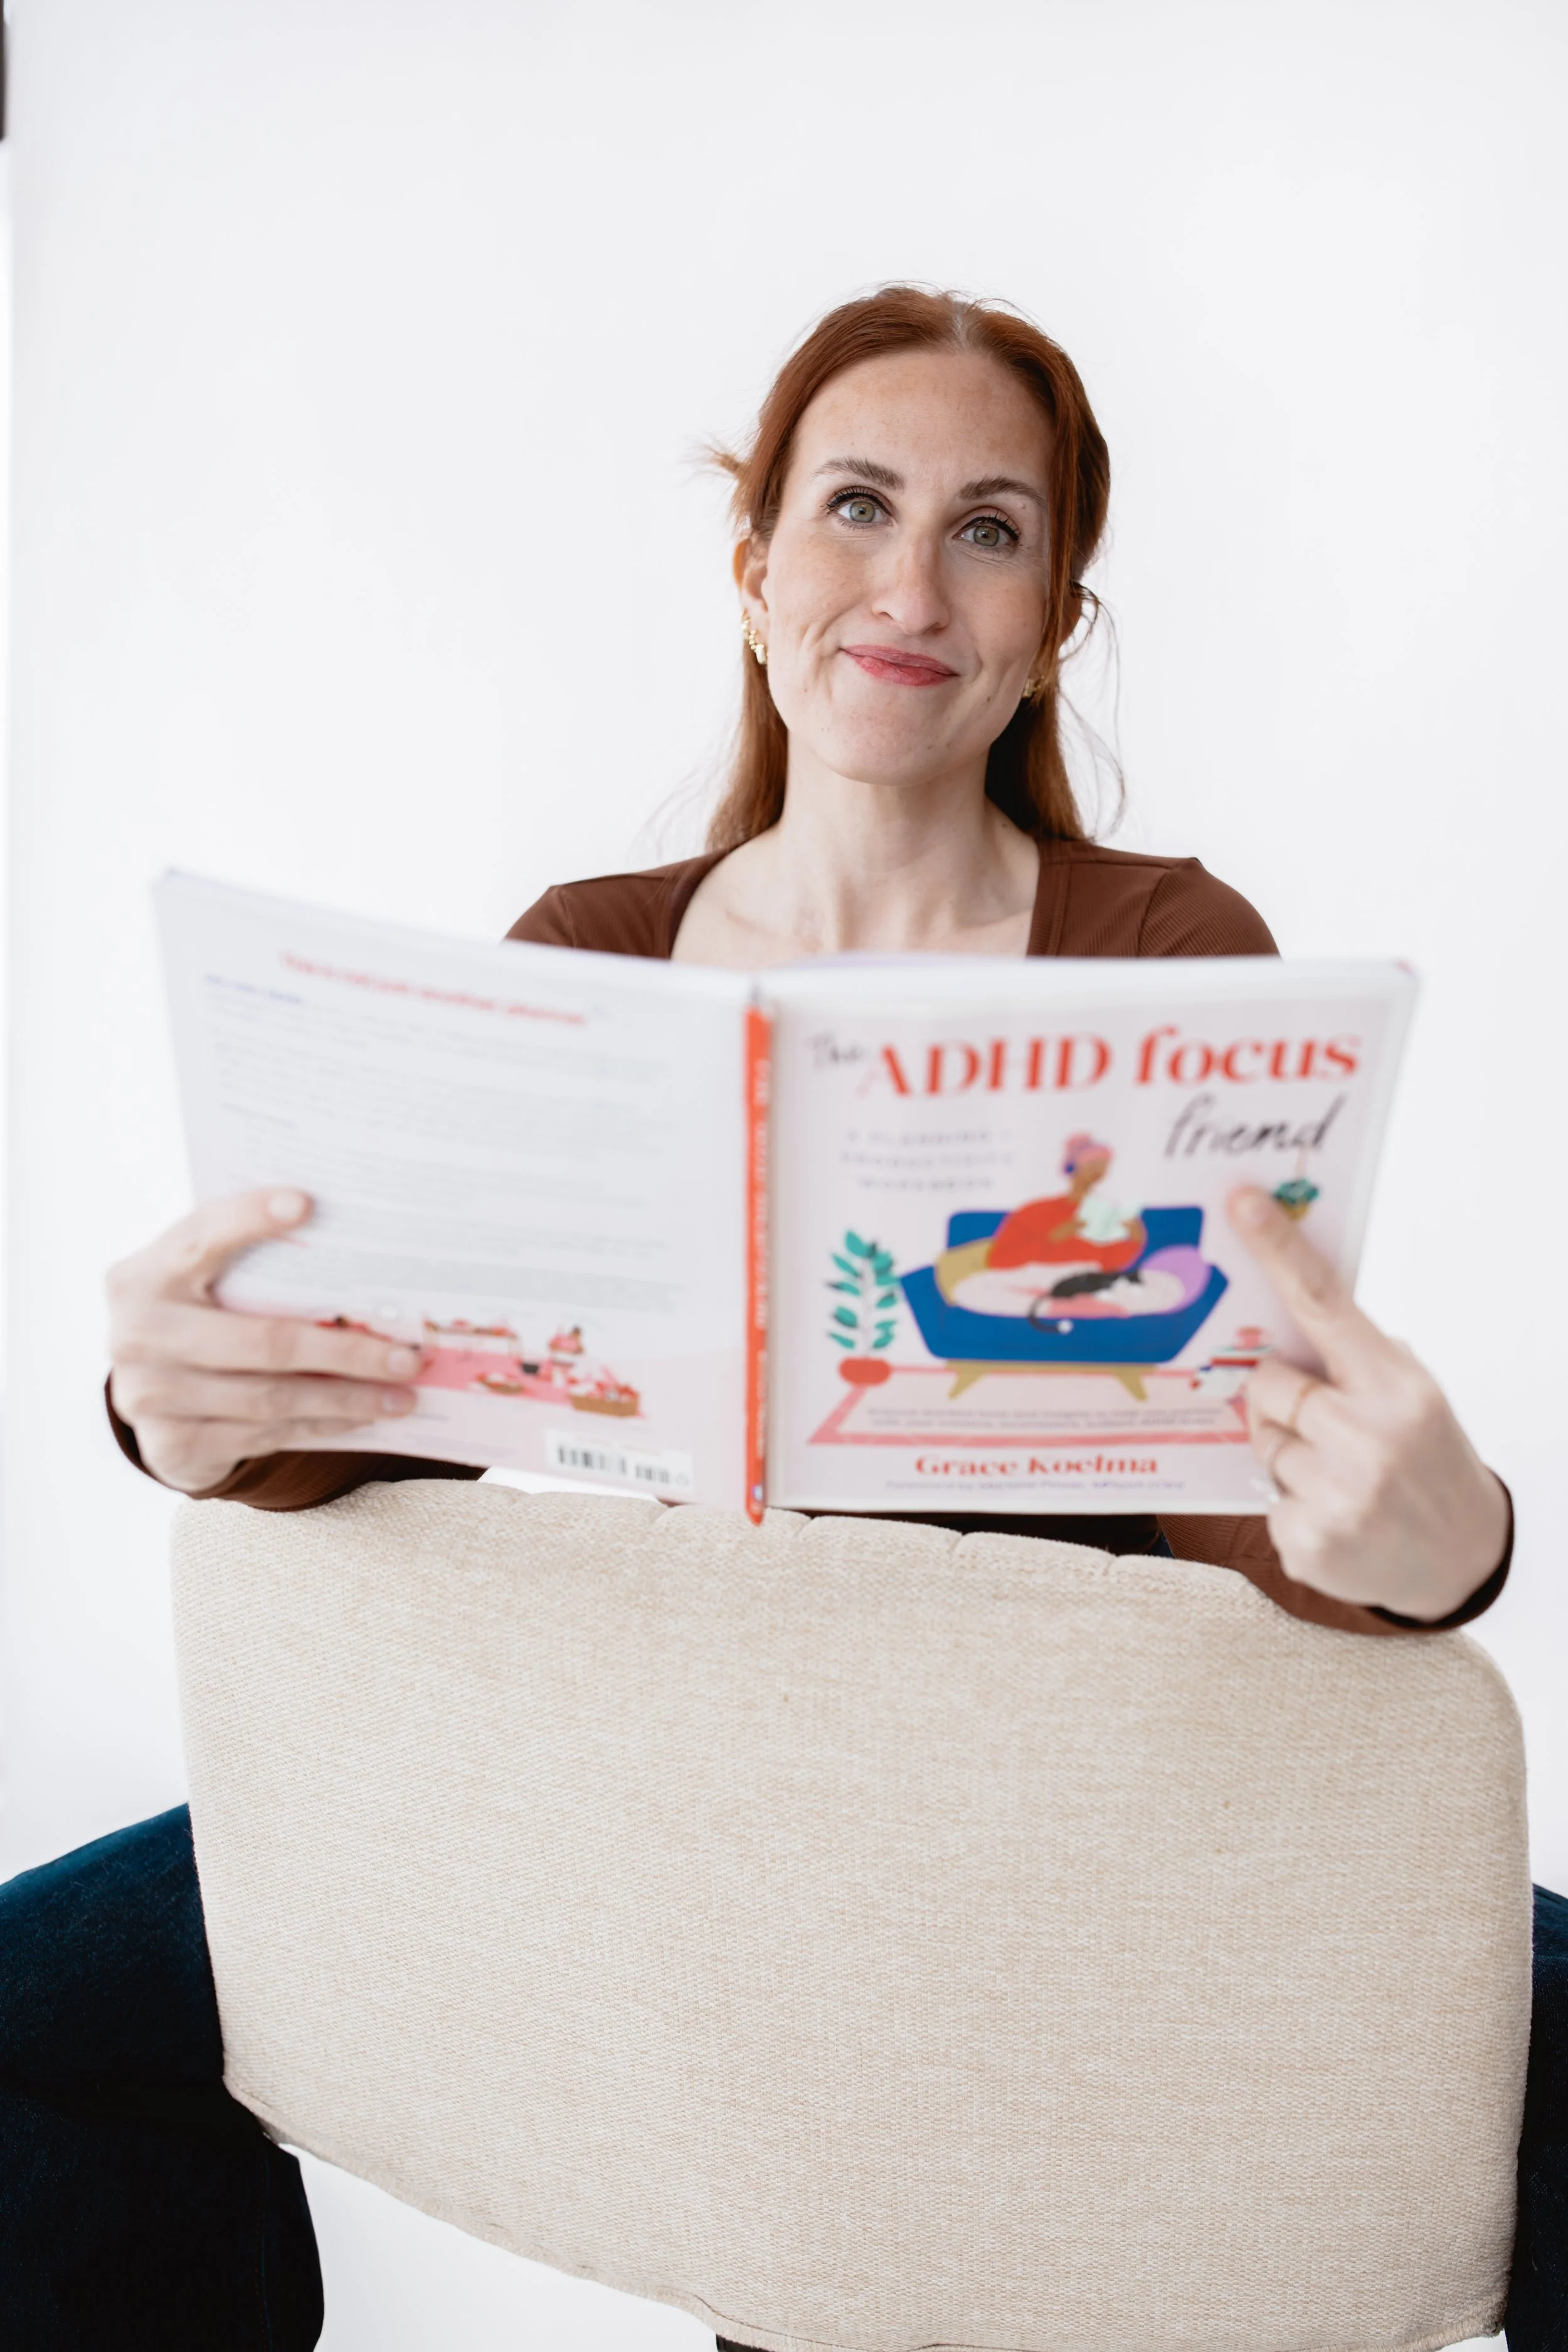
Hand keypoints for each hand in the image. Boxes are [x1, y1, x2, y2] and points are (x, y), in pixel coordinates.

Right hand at [108, 1190, 421, 1494]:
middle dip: (345, 1352)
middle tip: (408, 1357)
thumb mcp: (201, 1280)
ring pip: (271, 1398)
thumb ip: (248, 1262)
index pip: (200, 1238)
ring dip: (347, 1398)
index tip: (307, 1205)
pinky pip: (266, 1435)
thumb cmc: (197, 1314)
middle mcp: (140, 1334)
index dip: (248, 1220)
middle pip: (261, 1341)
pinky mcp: (172, 1445)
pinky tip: (364, 1414)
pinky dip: (323, 1424)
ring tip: (403, 1394)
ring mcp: (150, 1395)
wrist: (145, 1394)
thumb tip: (354, 1243)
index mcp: (145, 1275)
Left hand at [1226, 1187, 1508, 1621]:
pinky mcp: (1308, 1542)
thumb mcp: (1411, 1396)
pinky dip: (1291, 1506)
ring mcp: (1337, 1494)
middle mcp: (1369, 1436)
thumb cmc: (1426, 1460)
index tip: (1242, 1202)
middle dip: (1283, 1398)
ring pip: (1263, 1441)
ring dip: (1288, 1455)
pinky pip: (1265, 1498)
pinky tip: (1336, 1517)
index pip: (1325, 1302)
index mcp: (1397, 1386)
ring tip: (1342, 1478)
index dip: (1279, 1249)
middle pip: (1268, 1382)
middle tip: (1326, 1425)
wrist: (1463, 1560)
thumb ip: (1354, 1358)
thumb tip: (1278, 1315)